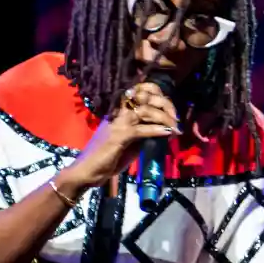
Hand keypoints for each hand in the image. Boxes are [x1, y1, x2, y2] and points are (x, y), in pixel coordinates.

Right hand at [63, 82, 180, 188]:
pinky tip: (168, 133)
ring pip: (145, 111)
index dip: (156, 92)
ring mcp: (118, 123)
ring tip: (175, 128)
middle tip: (176, 118)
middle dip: (165, 105)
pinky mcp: (118, 136)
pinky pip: (141, 130)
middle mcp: (118, 112)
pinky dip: (156, 130)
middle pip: (146, 97)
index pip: (139, 90)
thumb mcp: (130, 143)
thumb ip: (144, 133)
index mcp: (119, 111)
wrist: (87, 171)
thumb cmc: (107, 158)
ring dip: (164, 118)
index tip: (169, 107)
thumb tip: (165, 130)